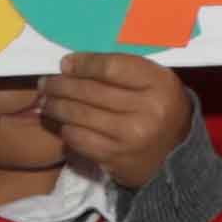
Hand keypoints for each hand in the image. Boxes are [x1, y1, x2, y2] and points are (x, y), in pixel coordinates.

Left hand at [36, 47, 196, 193]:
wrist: (175, 154)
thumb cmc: (159, 108)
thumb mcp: (154, 82)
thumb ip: (122, 69)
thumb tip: (72, 64)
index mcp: (159, 84)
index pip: (111, 67)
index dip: (83, 64)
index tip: (65, 64)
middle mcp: (147, 110)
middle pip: (90, 91)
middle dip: (61, 85)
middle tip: (46, 82)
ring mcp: (130, 136)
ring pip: (79, 115)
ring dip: (56, 106)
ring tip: (46, 100)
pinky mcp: (115, 157)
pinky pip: (78, 138)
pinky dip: (65, 128)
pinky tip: (61, 122)